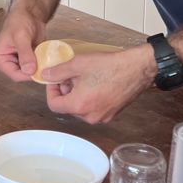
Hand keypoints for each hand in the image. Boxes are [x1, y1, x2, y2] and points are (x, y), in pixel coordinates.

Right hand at [0, 5, 45, 81]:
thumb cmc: (19, 21)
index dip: (29, 74)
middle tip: (43, 60)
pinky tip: (44, 55)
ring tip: (43, 55)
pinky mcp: (26, 60)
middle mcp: (6, 63)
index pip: (15, 75)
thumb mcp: (21, 36)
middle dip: (34, 70)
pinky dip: (41, 63)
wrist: (29, 14)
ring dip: (39, 67)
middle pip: (23, 76)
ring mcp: (17, 63)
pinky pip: (35, 67)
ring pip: (30, 73)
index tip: (40, 67)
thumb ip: (25, 54)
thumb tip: (29, 70)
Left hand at [42, 44, 156, 122]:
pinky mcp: (111, 114)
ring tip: (85, 78)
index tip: (55, 80)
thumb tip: (46, 76)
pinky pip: (93, 109)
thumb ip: (58, 72)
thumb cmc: (110, 66)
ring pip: (80, 108)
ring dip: (77, 95)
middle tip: (71, 76)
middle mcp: (90, 116)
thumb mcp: (78, 64)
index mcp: (79, 105)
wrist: (137, 69)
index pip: (54, 105)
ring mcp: (102, 117)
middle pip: (67, 107)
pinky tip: (96, 83)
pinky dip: (89, 98)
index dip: (51, 91)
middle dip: (66, 91)